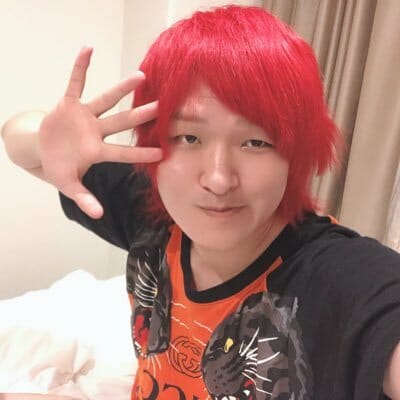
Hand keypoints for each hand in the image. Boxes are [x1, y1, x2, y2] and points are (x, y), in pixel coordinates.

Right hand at [38, 46, 160, 218]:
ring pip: (106, 100)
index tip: (163, 152)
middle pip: (122, 122)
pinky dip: (80, 68)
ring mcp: (85, 116)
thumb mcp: (69, 186)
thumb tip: (99, 215)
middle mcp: (97, 131)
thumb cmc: (60, 167)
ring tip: (141, 75)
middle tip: (161, 106)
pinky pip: (75, 82)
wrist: (42, 150)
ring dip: (121, 88)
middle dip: (140, 115)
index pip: (123, 153)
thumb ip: (84, 199)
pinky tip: (88, 50)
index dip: (141, 153)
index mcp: (98, 151)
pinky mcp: (69, 103)